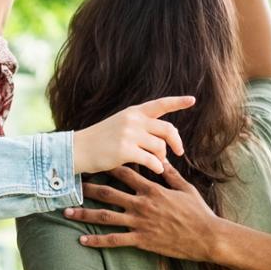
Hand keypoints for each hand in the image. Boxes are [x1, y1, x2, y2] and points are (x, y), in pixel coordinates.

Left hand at [63, 165, 221, 260]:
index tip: (93, 161)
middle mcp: (142, 204)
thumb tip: (160, 158)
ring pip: (106, 217)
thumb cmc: (198, 212)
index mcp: (152, 189)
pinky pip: (114, 240)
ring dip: (84, 214)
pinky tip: (82, 240)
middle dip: (87, 188)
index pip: (125, 173)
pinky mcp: (141, 240)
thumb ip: (169, 174)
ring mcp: (140, 223)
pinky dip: (97, 240)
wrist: (207, 236)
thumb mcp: (185, 188)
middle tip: (71, 184)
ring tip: (66, 212)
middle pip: (108, 193)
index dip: (108, 166)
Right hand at [70, 96, 191, 174]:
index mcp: (133, 112)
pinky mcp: (125, 150)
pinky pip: (151, 160)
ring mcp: (129, 134)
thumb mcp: (120, 124)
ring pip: (160, 147)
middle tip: (179, 152)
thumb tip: (165, 141)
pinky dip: (157, 167)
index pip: (160, 104)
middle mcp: (133, 120)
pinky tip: (156, 170)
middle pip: (167, 129)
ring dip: (162, 157)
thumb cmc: (100, 140)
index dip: (178, 102)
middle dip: (176, 142)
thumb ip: (141, 127)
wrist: (78, 149)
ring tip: (158, 163)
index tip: (192, 100)